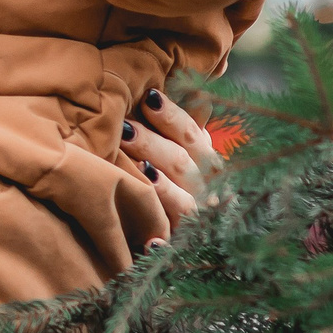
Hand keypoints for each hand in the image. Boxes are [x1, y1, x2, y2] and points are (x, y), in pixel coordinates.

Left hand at [119, 87, 221, 232]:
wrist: (198, 238)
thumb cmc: (177, 180)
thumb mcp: (184, 150)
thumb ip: (175, 124)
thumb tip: (157, 87)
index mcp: (205, 159)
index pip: (191, 134)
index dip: (171, 115)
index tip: (148, 97)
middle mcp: (207, 188)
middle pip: (182, 162)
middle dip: (153, 144)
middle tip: (124, 129)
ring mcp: (198, 218)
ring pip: (184, 201)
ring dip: (161, 188)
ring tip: (140, 172)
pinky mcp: (184, 245)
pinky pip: (176, 243)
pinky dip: (164, 241)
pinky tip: (153, 241)